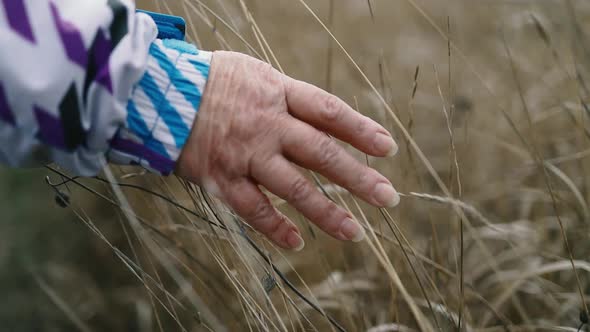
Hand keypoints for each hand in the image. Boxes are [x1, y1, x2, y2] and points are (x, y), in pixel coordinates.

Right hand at [176, 51, 398, 250]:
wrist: (157, 92)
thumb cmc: (211, 82)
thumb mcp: (255, 75)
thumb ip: (290, 99)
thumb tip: (328, 124)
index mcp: (277, 93)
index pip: (329, 112)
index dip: (360, 130)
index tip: (387, 149)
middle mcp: (267, 125)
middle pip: (322, 154)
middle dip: (358, 178)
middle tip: (387, 198)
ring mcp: (245, 154)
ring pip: (294, 188)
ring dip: (327, 212)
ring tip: (354, 232)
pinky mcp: (221, 179)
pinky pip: (254, 209)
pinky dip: (276, 228)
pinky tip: (297, 242)